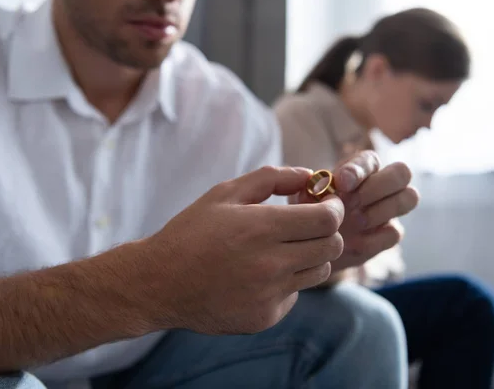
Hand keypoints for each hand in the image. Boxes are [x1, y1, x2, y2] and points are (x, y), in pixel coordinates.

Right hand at [136, 166, 344, 334]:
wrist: (159, 283)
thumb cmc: (192, 232)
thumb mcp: (225, 193)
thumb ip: (271, 178)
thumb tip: (309, 175)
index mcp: (261, 228)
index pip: (327, 220)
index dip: (334, 209)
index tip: (327, 205)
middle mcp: (270, 265)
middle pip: (332, 247)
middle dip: (328, 231)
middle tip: (310, 225)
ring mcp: (269, 295)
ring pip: (319, 272)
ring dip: (311, 256)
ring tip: (284, 248)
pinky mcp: (265, 317)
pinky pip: (295, 295)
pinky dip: (288, 282)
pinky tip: (261, 275)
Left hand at [297, 151, 418, 272]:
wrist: (312, 245)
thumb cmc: (309, 212)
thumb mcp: (303, 199)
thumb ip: (312, 189)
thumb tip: (321, 183)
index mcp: (360, 168)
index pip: (370, 159)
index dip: (358, 170)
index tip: (340, 183)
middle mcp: (380, 184)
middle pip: (402, 172)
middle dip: (377, 187)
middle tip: (350, 203)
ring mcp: (389, 209)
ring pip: (410, 197)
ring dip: (381, 210)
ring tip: (354, 221)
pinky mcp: (389, 233)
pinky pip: (395, 232)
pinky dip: (373, 239)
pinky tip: (352, 242)